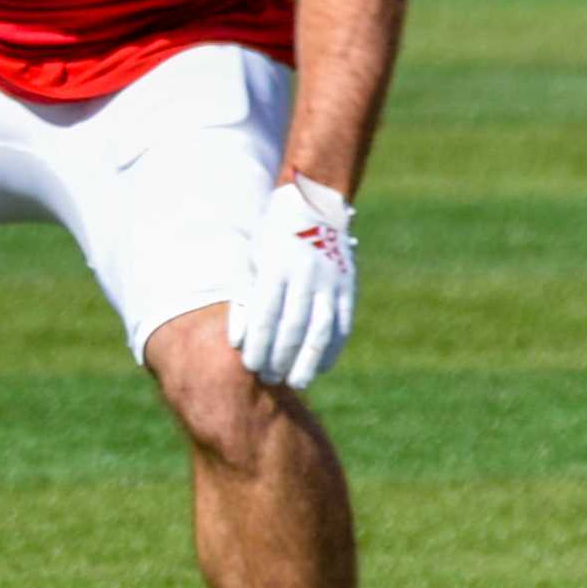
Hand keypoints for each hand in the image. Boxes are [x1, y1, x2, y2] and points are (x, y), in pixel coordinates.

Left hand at [229, 174, 354, 390]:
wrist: (313, 206)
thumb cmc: (271, 239)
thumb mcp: (252, 260)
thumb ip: (246, 298)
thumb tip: (238, 341)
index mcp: (276, 267)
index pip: (266, 315)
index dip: (258, 344)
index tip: (250, 366)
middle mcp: (305, 275)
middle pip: (293, 327)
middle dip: (279, 357)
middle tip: (268, 379)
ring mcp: (331, 281)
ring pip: (321, 330)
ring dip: (307, 360)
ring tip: (295, 381)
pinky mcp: (348, 286)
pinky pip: (343, 323)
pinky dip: (333, 348)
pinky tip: (321, 366)